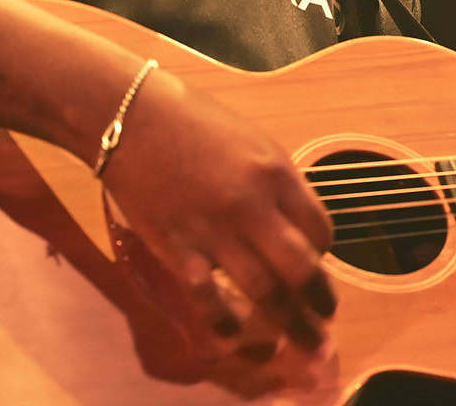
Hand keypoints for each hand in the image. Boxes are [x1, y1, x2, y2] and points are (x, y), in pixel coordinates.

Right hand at [94, 66, 336, 360]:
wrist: (130, 116)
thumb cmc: (193, 122)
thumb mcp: (251, 141)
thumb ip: (276, 183)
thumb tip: (293, 225)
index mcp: (276, 171)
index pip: (320, 229)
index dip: (324, 254)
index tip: (317, 265)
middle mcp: (252, 204)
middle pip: (301, 269)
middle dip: (319, 302)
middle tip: (325, 319)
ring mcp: (214, 229)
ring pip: (264, 292)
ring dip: (287, 323)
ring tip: (298, 339)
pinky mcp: (177, 247)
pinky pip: (208, 299)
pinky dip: (226, 323)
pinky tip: (234, 334)